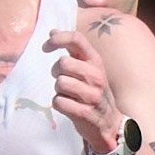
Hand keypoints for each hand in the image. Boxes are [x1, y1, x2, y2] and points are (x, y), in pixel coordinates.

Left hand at [45, 26, 120, 154]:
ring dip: (58, 90)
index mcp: (96, 61)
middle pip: (63, 63)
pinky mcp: (84, 112)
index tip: (45, 47)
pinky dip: (59, 104)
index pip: (76, 39)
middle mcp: (96, 75)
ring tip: (68, 95)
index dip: (57, 39)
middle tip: (63, 80)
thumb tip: (53, 31)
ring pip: (60, 83)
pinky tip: (68, 106)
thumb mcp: (89, 69)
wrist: (109, 123)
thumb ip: (73, 51)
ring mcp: (92, 95)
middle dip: (56, 72)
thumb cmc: (93, 92)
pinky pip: (58, 102)